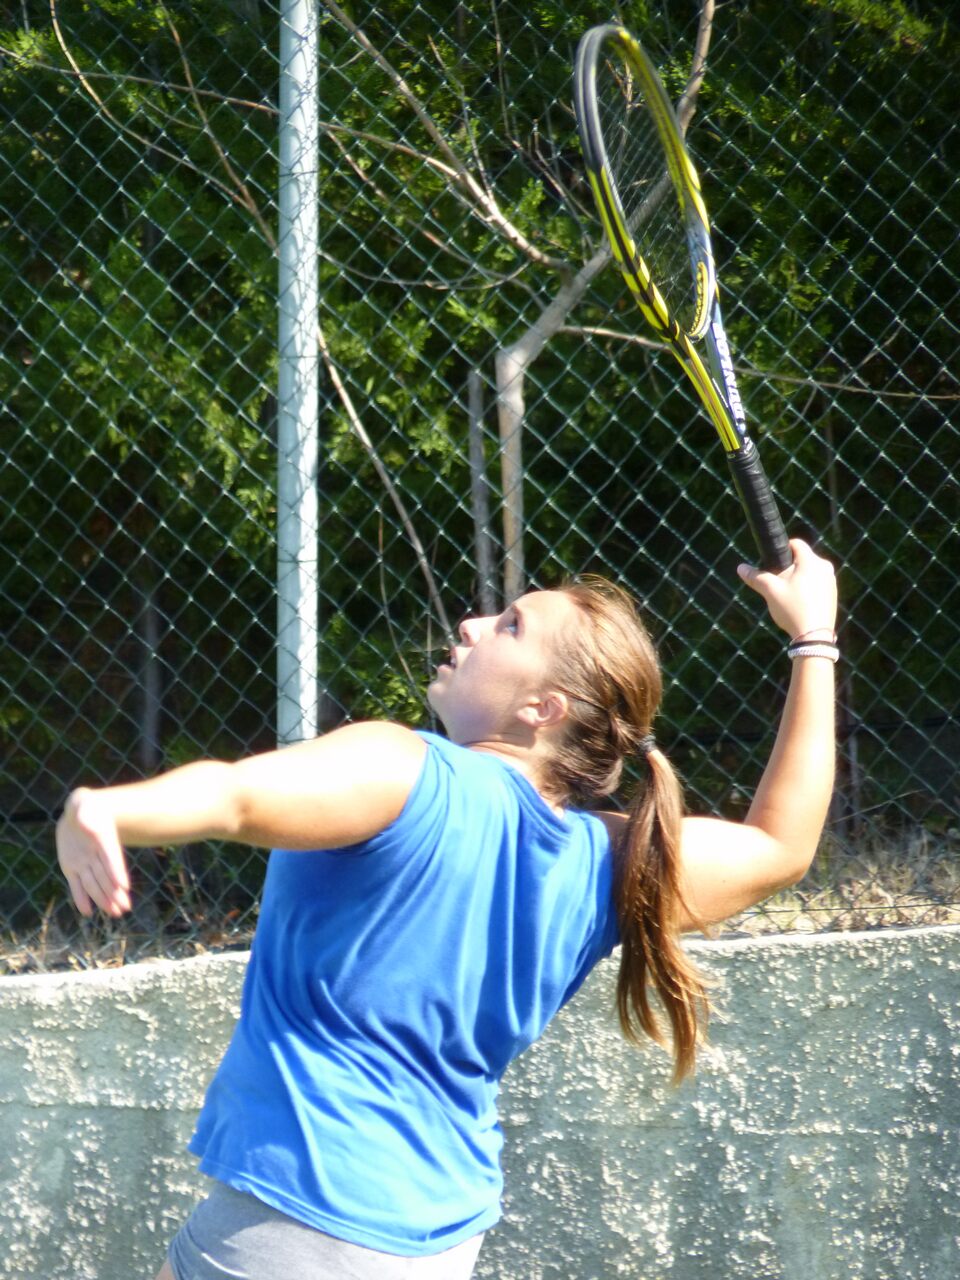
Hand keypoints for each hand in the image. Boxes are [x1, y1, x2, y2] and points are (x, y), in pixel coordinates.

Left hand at [56, 788, 131, 917]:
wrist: (78, 814)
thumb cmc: (85, 807)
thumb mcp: (83, 802)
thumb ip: (83, 808)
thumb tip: (85, 822)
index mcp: (102, 839)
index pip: (111, 856)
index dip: (117, 870)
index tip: (124, 886)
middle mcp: (96, 855)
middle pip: (107, 876)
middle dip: (115, 892)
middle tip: (125, 908)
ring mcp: (84, 863)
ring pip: (95, 884)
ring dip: (104, 899)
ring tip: (115, 913)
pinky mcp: (71, 868)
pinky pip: (76, 886)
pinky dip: (81, 899)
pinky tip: (88, 912)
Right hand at [737, 539, 836, 640]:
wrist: (814, 636)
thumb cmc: (792, 609)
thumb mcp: (771, 591)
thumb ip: (756, 577)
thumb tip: (740, 567)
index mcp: (812, 561)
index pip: (796, 543)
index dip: (782, 549)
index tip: (772, 563)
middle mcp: (825, 567)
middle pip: (802, 559)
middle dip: (788, 568)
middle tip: (778, 584)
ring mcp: (831, 581)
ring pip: (810, 572)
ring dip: (798, 579)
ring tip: (788, 597)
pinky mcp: (833, 594)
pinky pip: (817, 584)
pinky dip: (807, 589)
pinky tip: (799, 604)